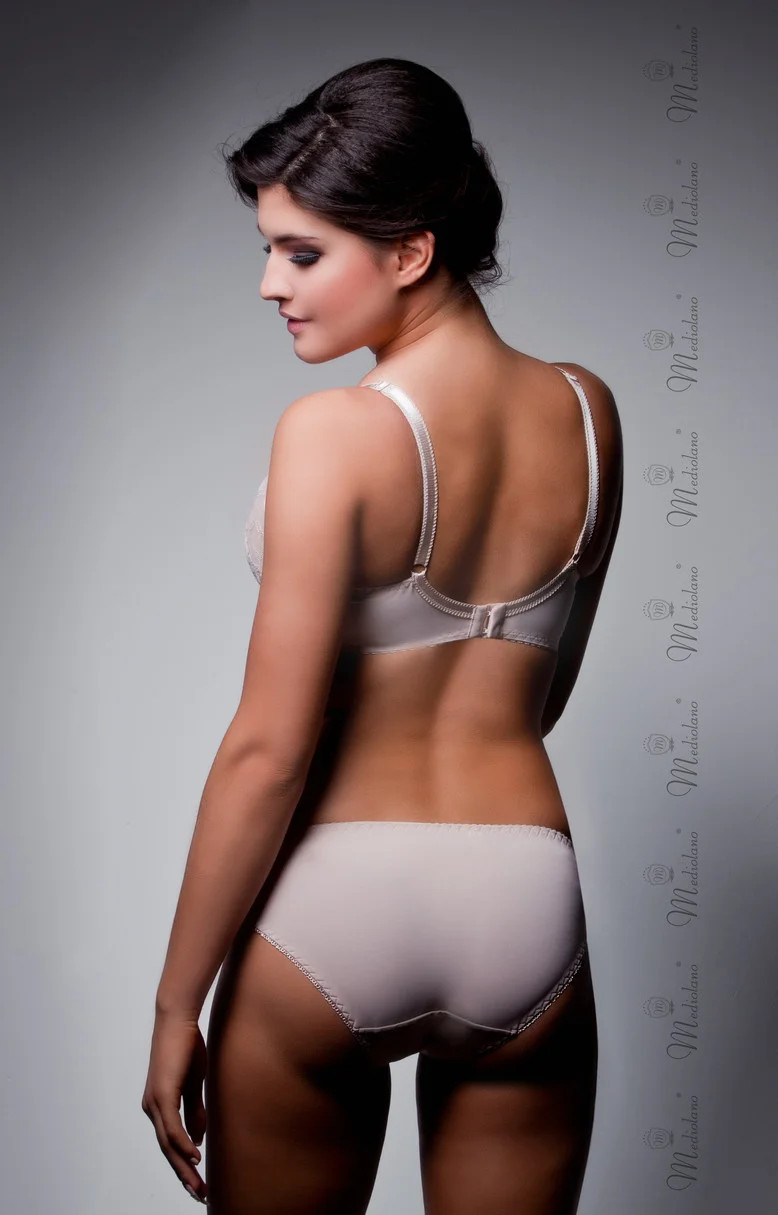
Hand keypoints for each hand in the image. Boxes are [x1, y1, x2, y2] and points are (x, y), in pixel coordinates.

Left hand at [141, 1009, 207, 1204]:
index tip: (198, 1182)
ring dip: (184, 1166)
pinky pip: (170, 1127)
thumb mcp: (194, 1083)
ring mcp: (155, 1101)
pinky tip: (195, 1156)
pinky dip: (182, 1144)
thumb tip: (197, 1139)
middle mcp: (152, 1107)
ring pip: (167, 1143)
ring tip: (199, 1185)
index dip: (183, 1164)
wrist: (178, 1019)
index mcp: (159, 1105)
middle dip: (183, 1174)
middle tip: (199, 1194)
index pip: (170, 1142)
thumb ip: (194, 1110)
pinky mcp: (161, 1094)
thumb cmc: (187, 1046)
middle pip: (166, 1150)